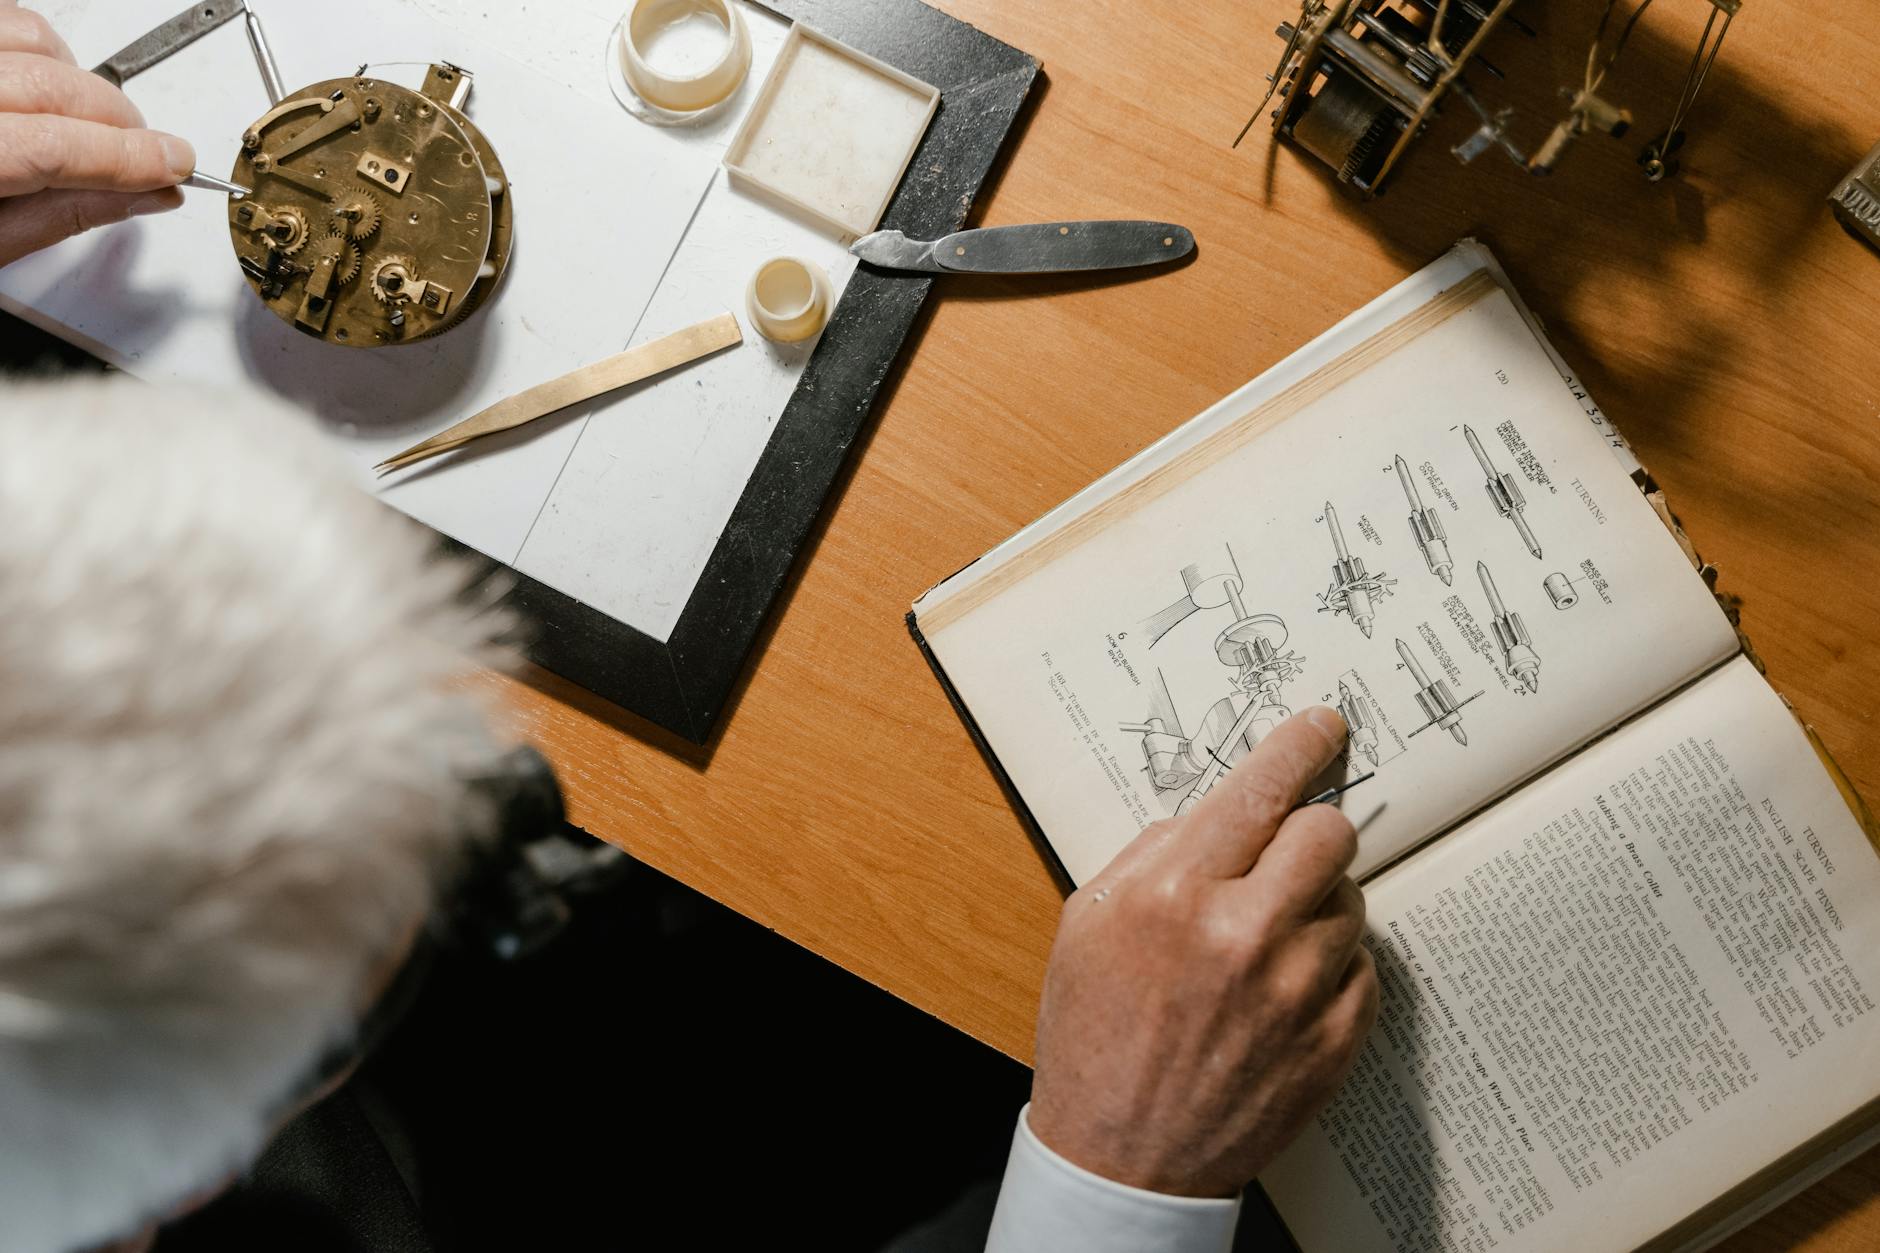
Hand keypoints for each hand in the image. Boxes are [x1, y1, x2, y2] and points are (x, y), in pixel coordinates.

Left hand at [0, 2, 194, 266]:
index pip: (54, 148)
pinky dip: (33, 45)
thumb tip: (143, 193)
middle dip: (118, 122)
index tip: (174, 166)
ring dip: (77, 77)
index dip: (129, 158)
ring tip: (89, 119)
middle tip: (147, 155)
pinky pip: (0, 18)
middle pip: (51, 88)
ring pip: (30, 37)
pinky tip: (40, 82)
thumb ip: (61, 214)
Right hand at [1028, 706, 1377, 1197]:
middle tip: (1286, 852)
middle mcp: (1242, 934)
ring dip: (1316, 907)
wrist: (1122, 1158)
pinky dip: (1330, 969)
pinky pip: (1363, 969)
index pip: (1262, 789)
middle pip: (1330, 833)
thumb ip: (1153, 853)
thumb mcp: (1087, 922)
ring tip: (1266, 943)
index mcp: (1173, 894)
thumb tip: (1218, 813)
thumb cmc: (1094, 1036)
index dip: (1301, 746)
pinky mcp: (1333, 1042)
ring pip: (1351, 900)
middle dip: (1310, 830)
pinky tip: (1281, 993)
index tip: (1324, 728)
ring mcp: (1296, 993)